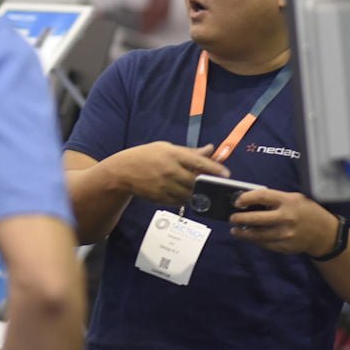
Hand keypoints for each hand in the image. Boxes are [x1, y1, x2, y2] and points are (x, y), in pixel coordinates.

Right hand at [105, 141, 228, 206]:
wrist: (123, 171)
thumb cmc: (146, 155)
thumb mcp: (166, 148)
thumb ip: (190, 151)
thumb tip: (210, 148)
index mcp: (172, 154)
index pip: (198, 162)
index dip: (214, 168)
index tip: (226, 174)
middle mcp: (170, 170)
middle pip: (196, 181)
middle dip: (207, 184)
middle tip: (216, 185)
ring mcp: (165, 186)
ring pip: (189, 194)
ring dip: (198, 194)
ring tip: (202, 190)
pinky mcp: (161, 198)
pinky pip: (179, 201)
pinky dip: (186, 199)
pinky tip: (187, 194)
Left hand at [228, 188, 339, 256]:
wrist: (324, 233)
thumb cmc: (306, 211)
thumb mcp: (294, 198)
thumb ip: (275, 199)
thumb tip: (251, 201)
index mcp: (287, 201)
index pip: (262, 197)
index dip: (246, 198)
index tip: (237, 201)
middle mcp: (286, 218)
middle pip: (257, 219)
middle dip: (240, 219)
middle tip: (232, 218)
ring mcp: (285, 234)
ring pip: (258, 235)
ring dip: (244, 233)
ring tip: (235, 230)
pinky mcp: (285, 246)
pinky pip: (266, 244)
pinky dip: (255, 241)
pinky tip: (249, 237)